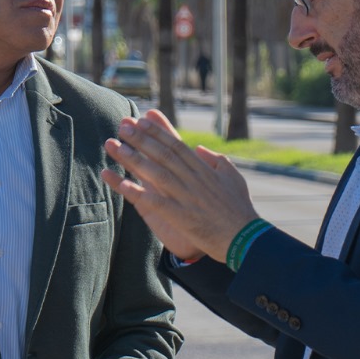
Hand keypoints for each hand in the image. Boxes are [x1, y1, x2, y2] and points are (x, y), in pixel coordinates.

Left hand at [101, 109, 258, 262]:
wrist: (246, 239)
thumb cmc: (240, 210)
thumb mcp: (234, 178)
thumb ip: (216, 161)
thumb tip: (200, 149)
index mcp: (203, 170)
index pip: (177, 145)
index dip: (158, 131)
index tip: (142, 119)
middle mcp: (193, 179)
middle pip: (162, 154)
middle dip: (140, 138)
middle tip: (122, 125)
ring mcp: (186, 197)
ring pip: (155, 173)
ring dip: (132, 159)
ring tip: (113, 146)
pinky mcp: (181, 216)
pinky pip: (154, 202)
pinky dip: (137, 192)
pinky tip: (120, 183)